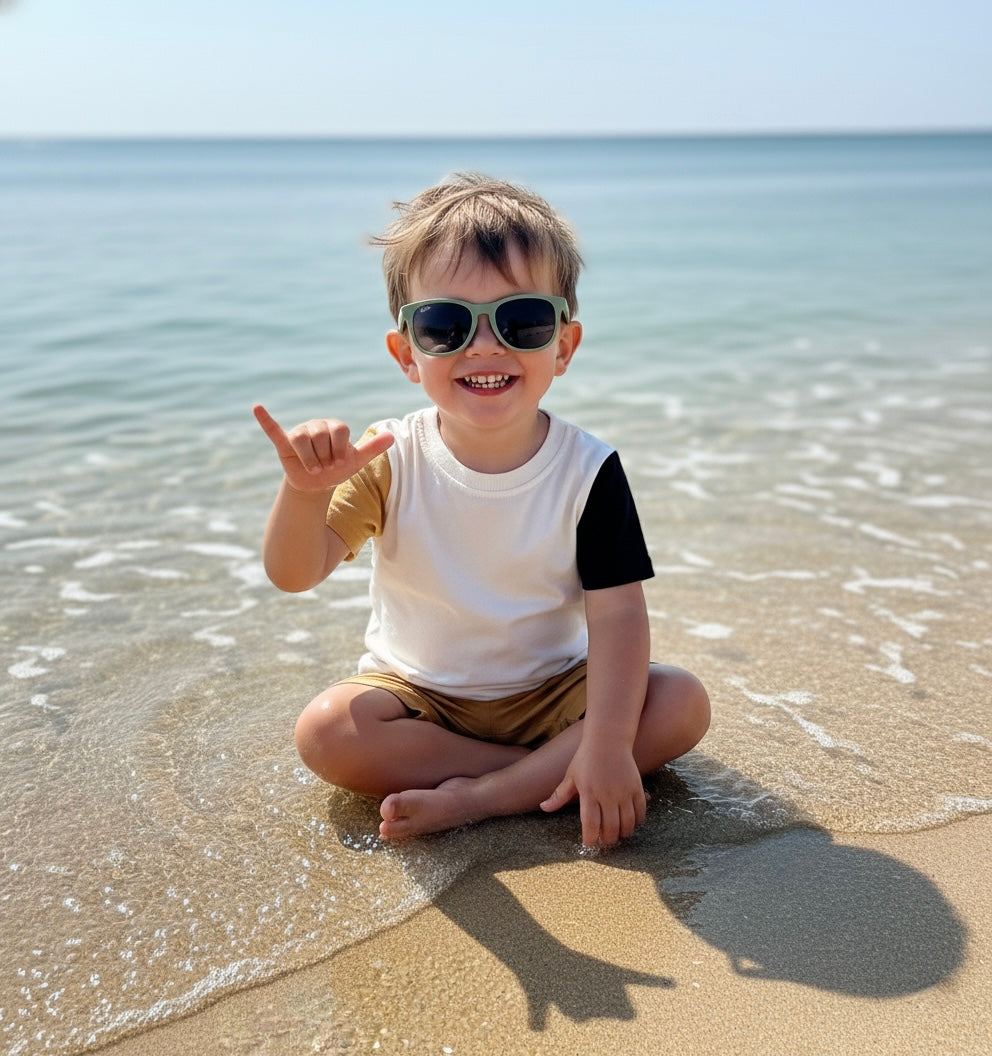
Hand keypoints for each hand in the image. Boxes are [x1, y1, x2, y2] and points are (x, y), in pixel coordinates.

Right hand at [253, 403, 392, 493]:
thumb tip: (393, 437)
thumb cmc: (337, 470)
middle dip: (325, 458)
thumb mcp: (357, 461)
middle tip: (325, 468)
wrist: (317, 485)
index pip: (340, 432)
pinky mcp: (284, 443)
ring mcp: (300, 432)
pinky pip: (274, 430)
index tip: (340, 463)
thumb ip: (373, 448)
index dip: (341, 451)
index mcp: (335, 426)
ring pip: (303, 440)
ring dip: (310, 460)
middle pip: (322, 437)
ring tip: (313, 469)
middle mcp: (317, 425)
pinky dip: (265, 420)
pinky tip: (257, 408)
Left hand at [540, 741, 646, 847]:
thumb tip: (543, 808)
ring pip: (627, 824)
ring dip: (622, 834)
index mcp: (588, 793)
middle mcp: (607, 794)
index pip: (590, 825)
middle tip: (604, 840)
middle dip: (607, 840)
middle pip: (611, 829)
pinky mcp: (637, 788)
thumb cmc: (586, 758)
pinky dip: (637, 822)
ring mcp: (624, 792)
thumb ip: (559, 795)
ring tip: (617, 834)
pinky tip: (630, 823)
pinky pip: (640, 813)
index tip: (589, 842)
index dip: (590, 839)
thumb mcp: (571, 776)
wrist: (608, 739)